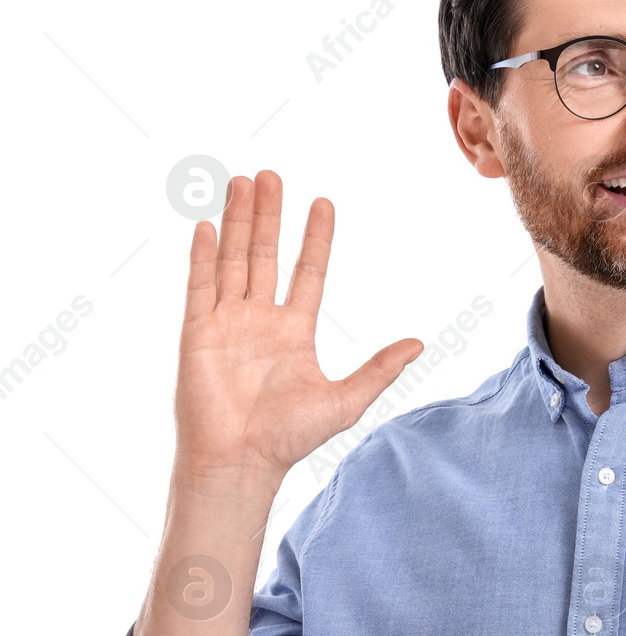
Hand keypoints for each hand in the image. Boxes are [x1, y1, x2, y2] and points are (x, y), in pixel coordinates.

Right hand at [174, 170, 422, 482]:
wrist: (241, 461)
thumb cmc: (289, 438)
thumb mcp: (346, 400)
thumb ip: (380, 369)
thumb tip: (419, 344)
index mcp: (294, 332)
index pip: (308, 271)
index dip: (316, 238)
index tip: (323, 204)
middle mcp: (260, 320)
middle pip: (265, 255)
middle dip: (269, 215)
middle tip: (272, 174)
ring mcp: (227, 323)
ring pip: (234, 260)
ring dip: (238, 221)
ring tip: (243, 182)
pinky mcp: (197, 333)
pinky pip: (200, 286)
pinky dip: (204, 255)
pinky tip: (209, 225)